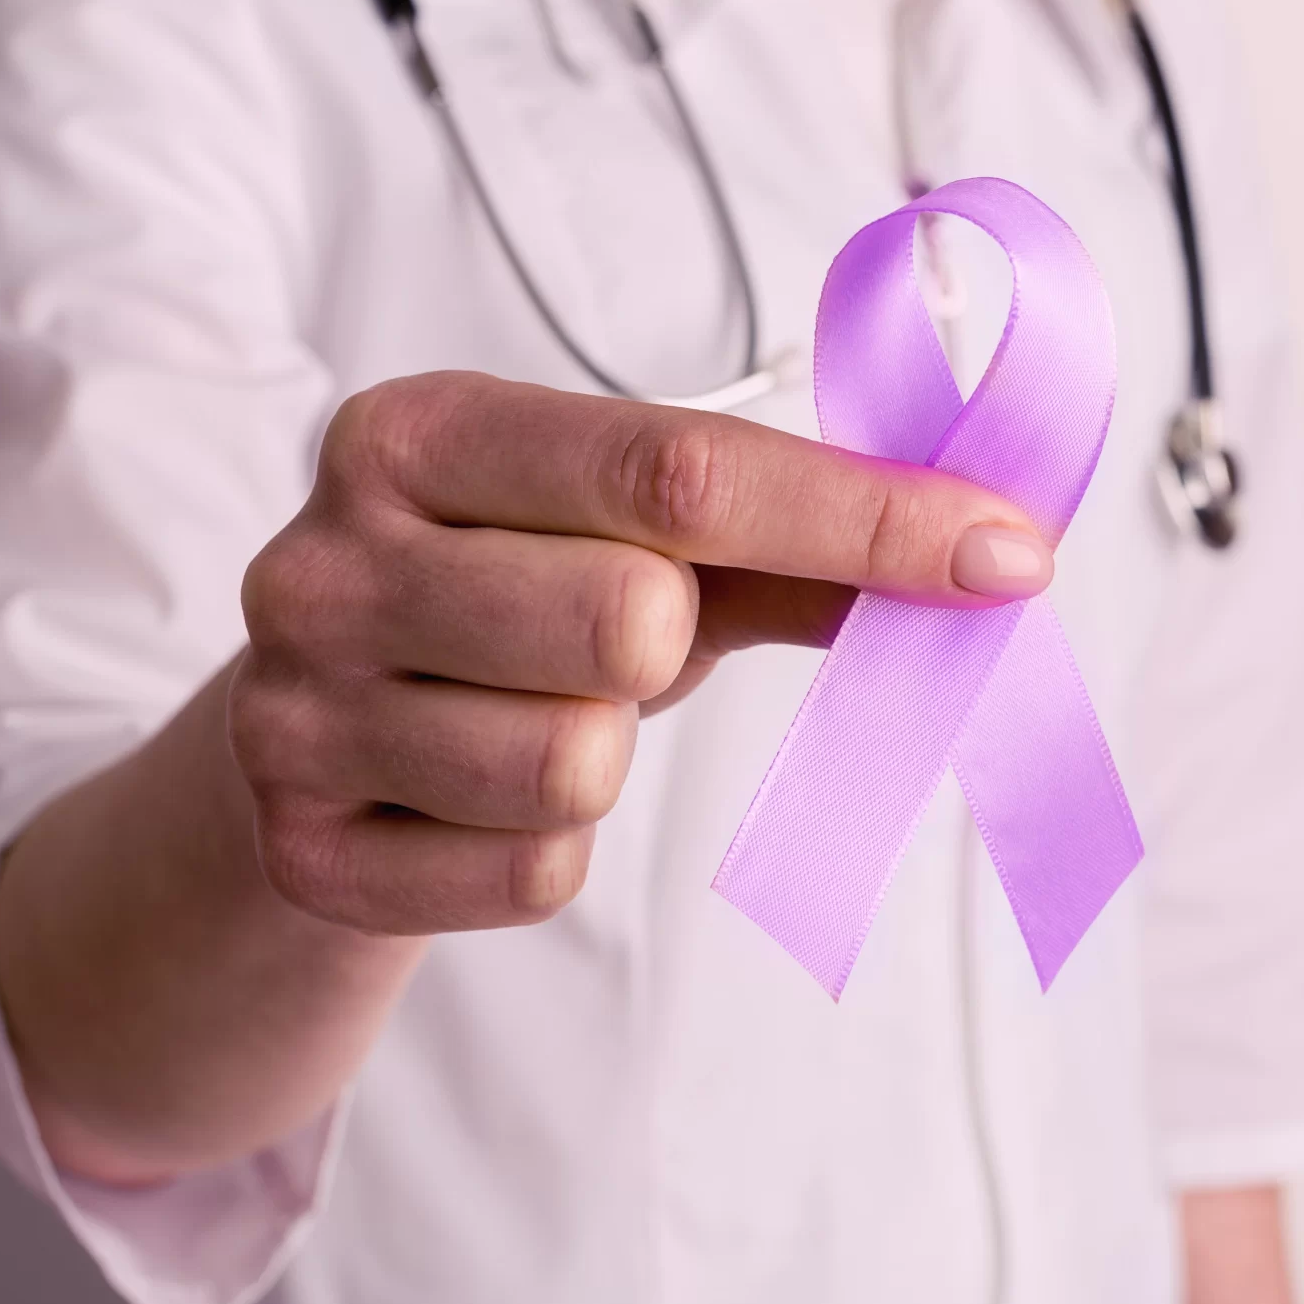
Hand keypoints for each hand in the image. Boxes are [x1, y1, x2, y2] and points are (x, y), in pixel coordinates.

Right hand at [228, 371, 1054, 936]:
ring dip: (601, 753)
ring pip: (577, 763)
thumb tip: (988, 559)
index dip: (863, 519)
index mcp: (418, 433)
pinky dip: (544, 847)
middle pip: (629, 620)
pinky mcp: (306, 851)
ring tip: (531, 718)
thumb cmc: (503, 607)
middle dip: (666, 645)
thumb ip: (790, 537)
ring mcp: (297, 710)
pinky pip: (533, 870)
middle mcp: (328, 558)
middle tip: (617, 643)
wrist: (306, 741)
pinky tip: (479, 801)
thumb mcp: (621, 540)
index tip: (1006, 554)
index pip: (678, 471)